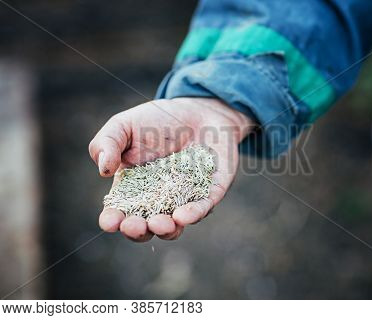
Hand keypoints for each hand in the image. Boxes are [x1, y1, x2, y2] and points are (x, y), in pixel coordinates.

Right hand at [89, 98, 253, 241]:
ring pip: (175, 226)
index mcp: (132, 189)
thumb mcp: (124, 125)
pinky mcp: (210, 192)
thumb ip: (107, 143)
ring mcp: (184, 199)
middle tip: (134, 226)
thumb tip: (104, 170)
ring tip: (161, 224)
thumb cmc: (157, 120)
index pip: (120, 213)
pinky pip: (203, 207)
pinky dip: (194, 214)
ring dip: (167, 230)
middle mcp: (157, 201)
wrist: (198, 109)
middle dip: (138, 232)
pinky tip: (184, 215)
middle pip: (146, 227)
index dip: (112, 220)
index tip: (110, 222)